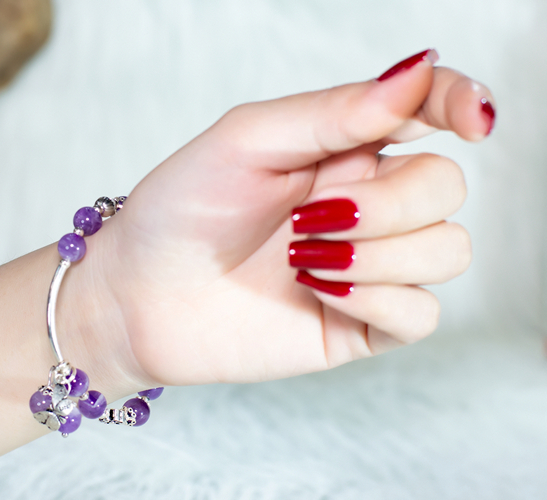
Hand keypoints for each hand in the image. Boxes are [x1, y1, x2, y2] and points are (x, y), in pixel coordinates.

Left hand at [80, 49, 494, 390]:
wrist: (141, 295)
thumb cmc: (182, 209)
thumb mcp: (246, 142)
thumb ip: (332, 112)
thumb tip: (418, 72)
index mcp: (342, 149)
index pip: (430, 112)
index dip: (461, 105)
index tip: (471, 119)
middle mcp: (365, 203)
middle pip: (445, 187)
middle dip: (386, 205)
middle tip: (309, 217)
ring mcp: (368, 265)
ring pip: (447, 250)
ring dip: (376, 254)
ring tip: (303, 257)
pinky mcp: (362, 323)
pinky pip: (422, 313)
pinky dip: (376, 299)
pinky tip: (318, 291)